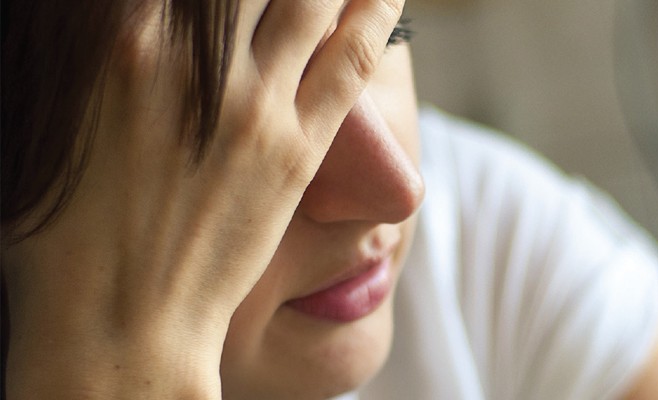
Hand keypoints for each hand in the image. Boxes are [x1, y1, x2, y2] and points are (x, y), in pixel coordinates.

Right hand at [2, 0, 404, 397]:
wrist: (122, 318)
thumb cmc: (67, 229)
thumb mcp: (59, 119)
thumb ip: (104, 54)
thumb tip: (142, 26)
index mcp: (124, 39)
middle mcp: (194, 60)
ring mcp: (253, 106)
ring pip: (312, 0)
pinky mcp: (296, 150)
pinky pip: (351, 62)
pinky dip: (375, 16)